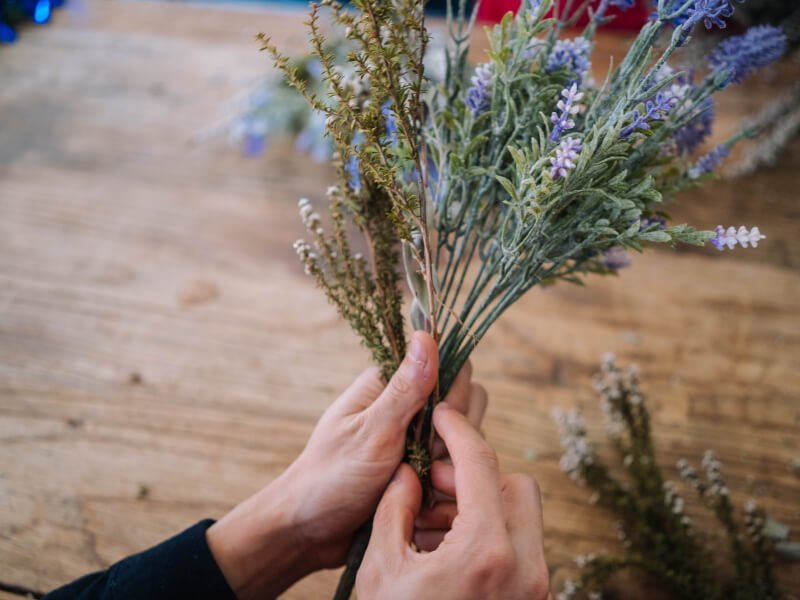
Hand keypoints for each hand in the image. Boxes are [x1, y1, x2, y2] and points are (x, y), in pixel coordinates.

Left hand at [206, 331, 487, 598]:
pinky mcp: (419, 469)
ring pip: (461, 440)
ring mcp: (415, 440)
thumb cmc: (331, 478)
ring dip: (449, 464)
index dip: (454, 395)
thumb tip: (427, 335)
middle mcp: (406, 408)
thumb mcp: (372, 432)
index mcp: (390, 385)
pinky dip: (445, 485)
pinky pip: (452, 469)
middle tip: (421, 461)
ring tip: (419, 485)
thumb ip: (406, 388)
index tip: (437, 423)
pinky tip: (424, 502)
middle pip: (462, 405)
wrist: (310, 532)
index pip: (451, 369)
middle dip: (453, 437)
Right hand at [356, 402, 548, 599]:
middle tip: (434, 483)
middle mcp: (523, 567)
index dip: (458, 430)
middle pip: (517, 485)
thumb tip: (407, 475)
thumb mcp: (381, 570)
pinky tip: (444, 548)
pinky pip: (519, 548)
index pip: (481, 464)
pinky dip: (488, 535)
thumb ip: (394, 510)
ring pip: (521, 516)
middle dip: (476, 475)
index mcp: (484, 553)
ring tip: (430, 522)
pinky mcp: (531, 598)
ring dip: (480, 506)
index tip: (442, 415)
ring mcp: (533, 586)